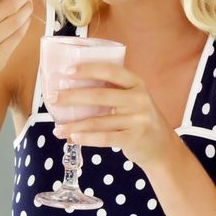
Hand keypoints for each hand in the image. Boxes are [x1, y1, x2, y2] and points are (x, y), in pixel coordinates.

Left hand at [50, 62, 178, 168]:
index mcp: (136, 83)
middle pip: (100, 95)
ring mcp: (138, 120)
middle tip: (53, 98)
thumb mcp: (133, 98)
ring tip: (58, 128)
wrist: (161, 146)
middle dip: (73, 97)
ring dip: (74, 125)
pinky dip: (86, 139)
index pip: (110, 71)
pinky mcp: (134, 138)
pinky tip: (73, 138)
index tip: (67, 72)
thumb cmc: (139, 118)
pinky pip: (104, 139)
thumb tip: (73, 87)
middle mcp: (138, 99)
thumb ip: (113, 90)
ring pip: (98, 121)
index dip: (88, 69)